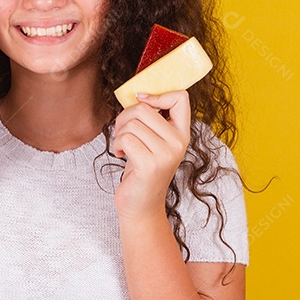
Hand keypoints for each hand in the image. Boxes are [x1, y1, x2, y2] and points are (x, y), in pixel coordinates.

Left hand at [111, 90, 189, 217]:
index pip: (181, 97)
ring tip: (123, 147)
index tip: (142, 103)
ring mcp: (166, 154)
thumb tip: (139, 94)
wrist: (141, 205)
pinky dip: (117, 145)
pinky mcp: (150, 164)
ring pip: (132, 123)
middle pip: (145, 109)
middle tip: (122, 132)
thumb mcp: (153, 142)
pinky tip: (121, 155)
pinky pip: (126, 138)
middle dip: (125, 117)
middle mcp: (178, 142)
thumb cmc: (142, 170)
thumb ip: (152, 120)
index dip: (157, 95)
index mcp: (182, 134)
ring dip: (119, 134)